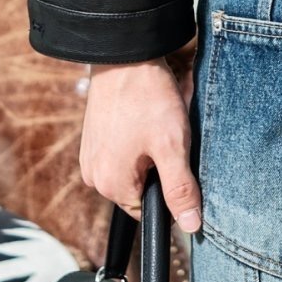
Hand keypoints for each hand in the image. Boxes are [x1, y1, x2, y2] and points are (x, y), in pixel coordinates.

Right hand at [78, 33, 201, 231]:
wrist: (124, 55)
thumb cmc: (147, 98)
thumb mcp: (172, 146)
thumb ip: (180, 190)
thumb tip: (190, 226)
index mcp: (111, 185)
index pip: (149, 211)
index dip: (171, 191)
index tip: (180, 161)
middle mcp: (94, 176)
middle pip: (142, 188)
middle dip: (161, 166)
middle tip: (171, 135)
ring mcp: (91, 155)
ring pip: (135, 167)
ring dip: (152, 150)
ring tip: (159, 121)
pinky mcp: (94, 137)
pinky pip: (124, 150)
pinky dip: (140, 137)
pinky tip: (148, 115)